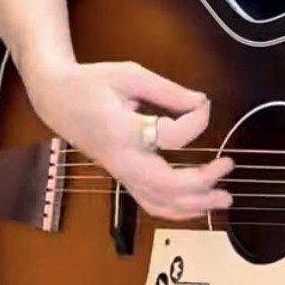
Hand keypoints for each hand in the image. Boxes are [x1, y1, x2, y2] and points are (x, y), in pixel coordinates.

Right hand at [26, 59, 233, 222]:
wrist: (56, 98)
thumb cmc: (92, 83)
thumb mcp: (130, 75)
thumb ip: (168, 91)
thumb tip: (201, 102)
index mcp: (123, 131)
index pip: (170, 136)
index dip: (196, 120)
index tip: (204, 104)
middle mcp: (122, 159)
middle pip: (166, 185)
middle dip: (202, 181)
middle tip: (228, 165)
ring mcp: (121, 173)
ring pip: (159, 202)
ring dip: (194, 205)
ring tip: (223, 198)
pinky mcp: (122, 177)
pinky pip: (150, 202)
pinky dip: (177, 209)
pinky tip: (198, 205)